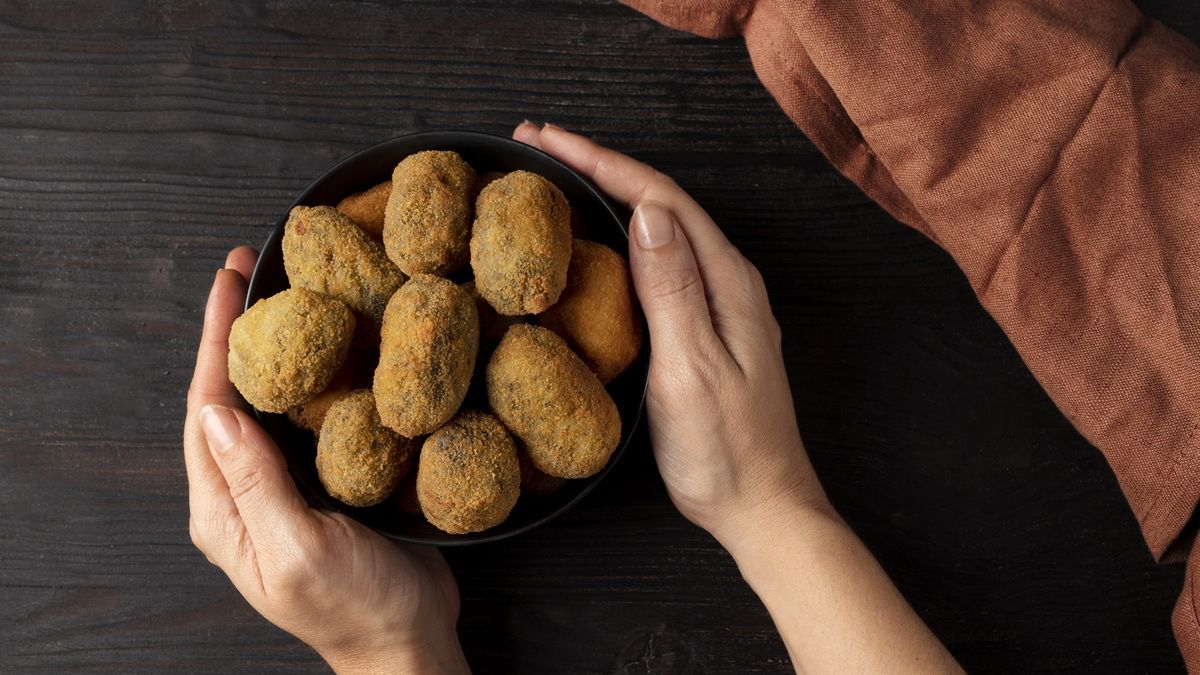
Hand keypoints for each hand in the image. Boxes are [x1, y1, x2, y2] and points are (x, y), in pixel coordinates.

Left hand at [183, 247, 468, 674]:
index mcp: (225, 511)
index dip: (216, 341)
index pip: (207, 409)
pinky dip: (316, 376)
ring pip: (270, 403)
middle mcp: (245, 494)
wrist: (407, 640)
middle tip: (254, 269)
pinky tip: (336, 348)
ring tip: (290, 293)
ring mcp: (283, 489)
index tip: (228, 283)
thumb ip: (257, 484)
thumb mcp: (301, 549)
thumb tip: (220, 412)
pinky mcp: (323, 484)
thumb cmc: (355, 608)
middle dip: (237, 331)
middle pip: (230, 397)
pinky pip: (309, 420)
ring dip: (276, 348)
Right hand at [512, 122, 829, 540]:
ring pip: (657, 228)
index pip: (658, 198)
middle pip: (657, 202)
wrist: (761, 506)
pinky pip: (658, 262)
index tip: (546, 141)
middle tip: (535, 146)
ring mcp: (717, 302)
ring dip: (606, 195)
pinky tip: (593, 240)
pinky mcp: (702, 325)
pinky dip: (618, 238)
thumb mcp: (693, 369)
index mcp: (727, 281)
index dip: (600, 162)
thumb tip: (647, 214)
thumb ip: (673, 291)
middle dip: (597, 166)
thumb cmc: (727, 449)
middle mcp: (726, 280)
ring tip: (553, 177)